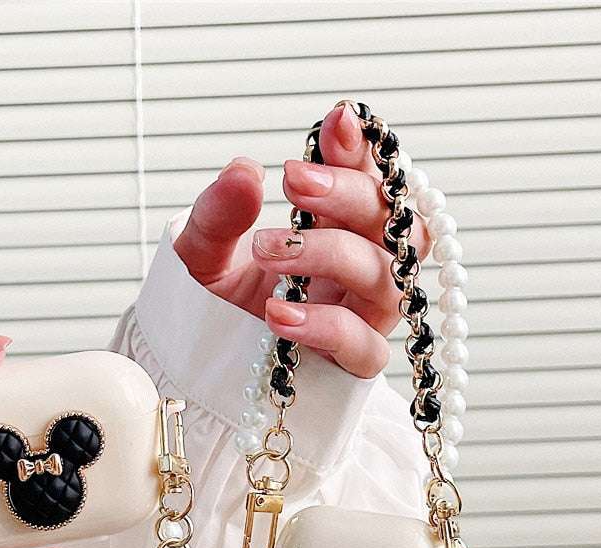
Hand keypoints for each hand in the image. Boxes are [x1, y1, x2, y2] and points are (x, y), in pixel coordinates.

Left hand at [173, 103, 430, 377]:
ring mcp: (363, 316)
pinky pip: (364, 346)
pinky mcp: (353, 364)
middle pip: (397, 222)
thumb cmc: (217, 306)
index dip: (362, 150)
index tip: (336, 122)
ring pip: (387, 277)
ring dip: (333, 253)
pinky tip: (278, 312)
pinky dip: (325, 325)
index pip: (370, 179)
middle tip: (294, 182)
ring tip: (269, 249)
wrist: (204, 371)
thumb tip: (245, 171)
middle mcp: (362, 267)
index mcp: (337, 228)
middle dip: (350, 194)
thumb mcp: (203, 254)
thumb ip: (219, 215)